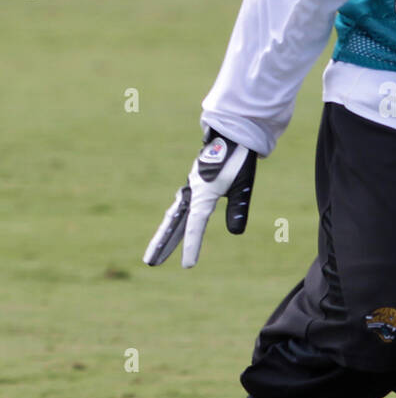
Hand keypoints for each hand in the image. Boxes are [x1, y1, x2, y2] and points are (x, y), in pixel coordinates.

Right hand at [143, 128, 256, 267]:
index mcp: (203, 193)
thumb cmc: (239, 158)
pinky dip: (174, 220)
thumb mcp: (243, 184)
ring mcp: (191, 187)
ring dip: (166, 234)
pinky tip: (173, 226)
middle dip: (162, 243)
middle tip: (150, 263)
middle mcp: (192, 191)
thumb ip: (238, 207)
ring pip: (174, 215)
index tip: (188, 266)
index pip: (195, 224)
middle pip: (174, 222)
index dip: (192, 245)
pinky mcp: (195, 184)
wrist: (231, 131)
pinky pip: (181, 206)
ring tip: (156, 253)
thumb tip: (235, 233)